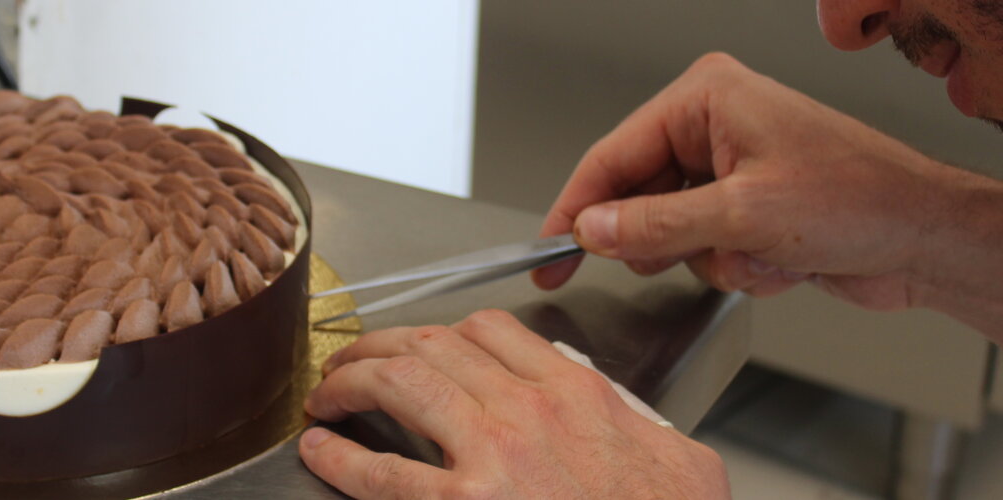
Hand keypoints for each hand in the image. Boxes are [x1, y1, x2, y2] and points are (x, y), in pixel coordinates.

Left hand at [299, 309, 728, 498]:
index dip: (445, 331)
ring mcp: (493, 458)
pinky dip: (340, 458)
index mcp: (579, 396)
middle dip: (380, 345)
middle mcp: (530, 412)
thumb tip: (623, 416)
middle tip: (353, 361)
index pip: (494, 331)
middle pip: (433, 345)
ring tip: (328, 394)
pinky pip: (382, 474)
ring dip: (351, 381)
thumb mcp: (683, 461)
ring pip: (400, 384)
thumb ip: (642, 424)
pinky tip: (320, 453)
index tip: (426, 344)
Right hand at [533, 52, 974, 308]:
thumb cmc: (862, 201)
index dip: (575, 209)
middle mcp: (717, 124)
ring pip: (672, 234)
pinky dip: (740, 268)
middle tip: (696, 254)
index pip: (612, 154)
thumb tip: (594, 230)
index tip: (546, 252)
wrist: (927, 240)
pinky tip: (785, 263)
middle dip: (671, 241)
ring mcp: (734, 168)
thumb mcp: (743, 217)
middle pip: (639, 196)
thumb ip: (655, 225)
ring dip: (715, 260)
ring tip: (765, 254)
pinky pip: (708, 250)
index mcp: (707, 97)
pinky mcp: (752, 208)